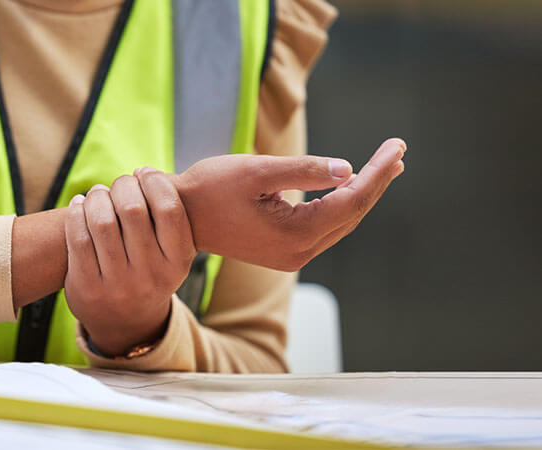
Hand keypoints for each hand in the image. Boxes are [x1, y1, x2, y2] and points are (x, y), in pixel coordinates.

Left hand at [64, 171, 195, 355]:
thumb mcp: (172, 253)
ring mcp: (117, 284)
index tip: (144, 173)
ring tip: (98, 194)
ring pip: (102, 221)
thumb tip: (141, 174)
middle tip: (120, 183)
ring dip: (97, 197)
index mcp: (178, 262)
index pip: (169, 209)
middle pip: (133, 209)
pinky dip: (76, 212)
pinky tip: (80, 205)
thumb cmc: (151, 269)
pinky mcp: (87, 287)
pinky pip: (77, 237)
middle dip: (123, 185)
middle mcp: (151, 275)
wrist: (127, 322)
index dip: (155, 181)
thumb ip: (167, 217)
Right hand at [172, 138, 405, 270]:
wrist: (179, 217)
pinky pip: (323, 228)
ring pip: (339, 223)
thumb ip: (305, 170)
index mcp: (295, 234)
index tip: (396, 146)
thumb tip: (349, 169)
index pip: (351, 201)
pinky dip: (340, 206)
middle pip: (351, 214)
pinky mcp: (283, 251)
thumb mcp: (258, 170)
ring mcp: (291, 256)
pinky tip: (349, 188)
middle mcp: (298, 252)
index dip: (377, 173)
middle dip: (376, 182)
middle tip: (397, 153)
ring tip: (384, 168)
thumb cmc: (211, 188)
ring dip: (361, 194)